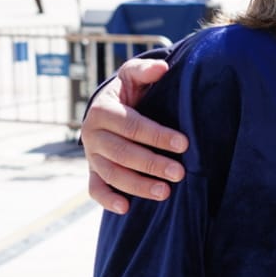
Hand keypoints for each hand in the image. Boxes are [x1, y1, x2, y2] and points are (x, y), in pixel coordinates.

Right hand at [83, 58, 186, 213]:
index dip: (157, 135)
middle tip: (179, 173)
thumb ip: (145, 71)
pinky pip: (95, 189)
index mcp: (102, 111)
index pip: (131, 125)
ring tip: (165, 193)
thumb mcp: (133, 76)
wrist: (111, 107)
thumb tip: (162, 68)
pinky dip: (107, 200)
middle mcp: (92, 135)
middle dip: (152, 164)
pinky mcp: (93, 172)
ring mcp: (92, 156)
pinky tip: (125, 208)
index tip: (183, 144)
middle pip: (122, 153)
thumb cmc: (128, 91)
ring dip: (137, 185)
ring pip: (112, 174)